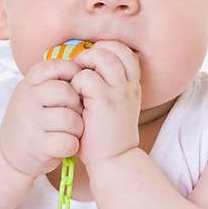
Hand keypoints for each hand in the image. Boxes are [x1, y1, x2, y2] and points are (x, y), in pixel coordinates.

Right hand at [0, 59, 83, 178]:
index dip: (72, 73)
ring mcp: (30, 123)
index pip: (55, 66)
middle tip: (75, 113)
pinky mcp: (36, 146)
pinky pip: (67, 142)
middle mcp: (27, 99)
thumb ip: (54, 81)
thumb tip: (85, 66)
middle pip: (65, 92)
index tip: (76, 86)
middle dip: (77, 104)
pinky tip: (66, 145)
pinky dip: (72, 145)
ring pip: (69, 119)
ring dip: (77, 127)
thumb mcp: (35, 94)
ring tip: (72, 131)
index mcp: (29, 83)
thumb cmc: (33, 119)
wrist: (8, 153)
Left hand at [70, 41, 140, 167]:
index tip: (93, 63)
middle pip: (116, 49)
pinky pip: (86, 77)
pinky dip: (76, 82)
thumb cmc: (108, 134)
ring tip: (76, 79)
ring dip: (84, 63)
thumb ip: (109, 86)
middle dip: (94, 52)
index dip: (108, 50)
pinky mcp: (104, 101)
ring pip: (102, 58)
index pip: (126, 52)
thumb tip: (87, 67)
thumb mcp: (116, 106)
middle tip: (81, 67)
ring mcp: (118, 92)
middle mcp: (129, 85)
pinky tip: (74, 97)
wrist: (115, 159)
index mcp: (133, 85)